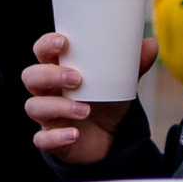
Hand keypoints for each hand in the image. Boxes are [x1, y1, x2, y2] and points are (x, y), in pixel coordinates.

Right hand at [24, 31, 157, 160]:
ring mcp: (46, 116)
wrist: (108, 138)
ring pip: (34, 106)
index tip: (63, 42)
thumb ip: (132, 65)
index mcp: (59, 69)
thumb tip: (151, 44)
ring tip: (85, 109)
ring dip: (57, 106)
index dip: (45, 45)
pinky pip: (41, 139)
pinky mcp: (50, 139)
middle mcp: (47, 91)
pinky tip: (74, 134)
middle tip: (77, 78)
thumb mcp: (119, 83)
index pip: (41, 51)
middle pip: (31, 77)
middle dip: (49, 75)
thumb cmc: (106, 102)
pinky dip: (56, 137)